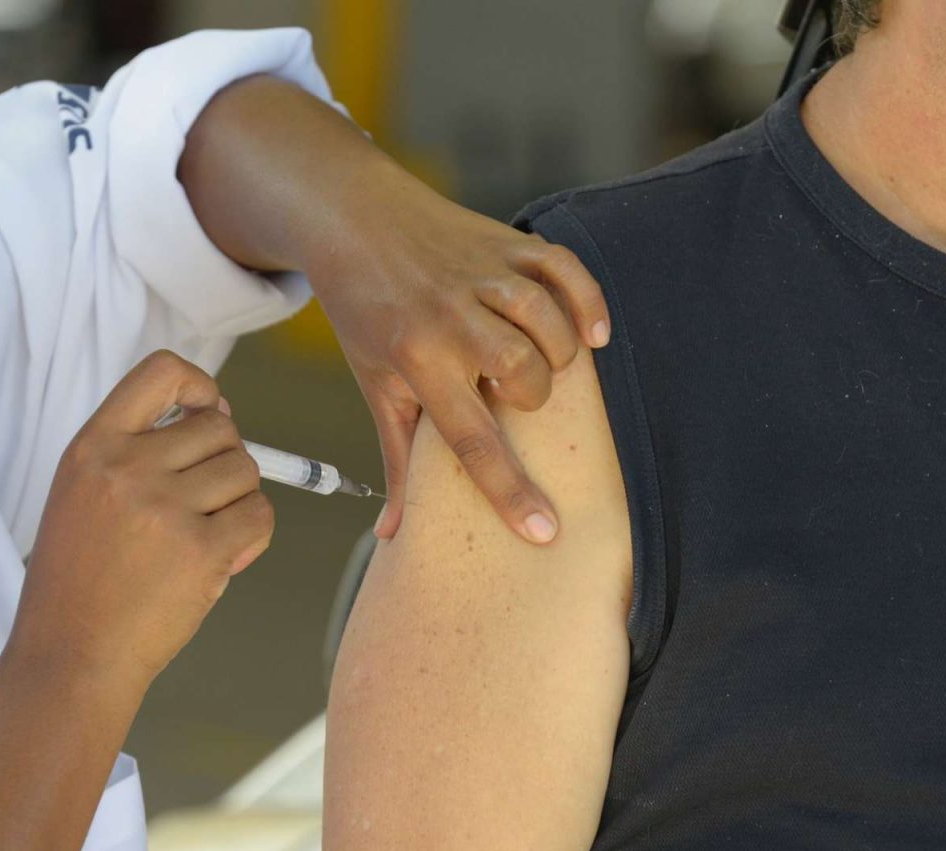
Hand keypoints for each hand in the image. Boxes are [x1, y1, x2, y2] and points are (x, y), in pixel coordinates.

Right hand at [7, 351, 273, 693]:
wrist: (71, 657)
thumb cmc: (82, 582)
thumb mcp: (83, 496)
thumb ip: (138, 452)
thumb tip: (219, 416)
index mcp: (93, 447)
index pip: (160, 372)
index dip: (200, 385)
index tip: (207, 412)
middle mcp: (127, 468)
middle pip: (220, 428)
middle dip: (226, 461)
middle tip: (204, 502)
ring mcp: (164, 508)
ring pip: (245, 471)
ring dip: (238, 501)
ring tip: (205, 535)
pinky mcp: (200, 550)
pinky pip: (259, 516)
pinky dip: (252, 535)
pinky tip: (224, 558)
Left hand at [180, 77, 608, 543]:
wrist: (352, 220)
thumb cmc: (367, 314)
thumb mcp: (377, 386)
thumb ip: (398, 459)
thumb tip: (394, 535)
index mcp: (415, 360)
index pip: (470, 440)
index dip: (509, 491)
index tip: (544, 532)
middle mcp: (450, 316)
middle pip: (521, 370)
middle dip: (532, 397)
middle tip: (514, 397)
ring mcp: (481, 274)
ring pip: (546, 319)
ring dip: (559, 353)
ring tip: (546, 365)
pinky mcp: (507, 241)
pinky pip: (564, 268)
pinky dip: (588, 301)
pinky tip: (593, 335)